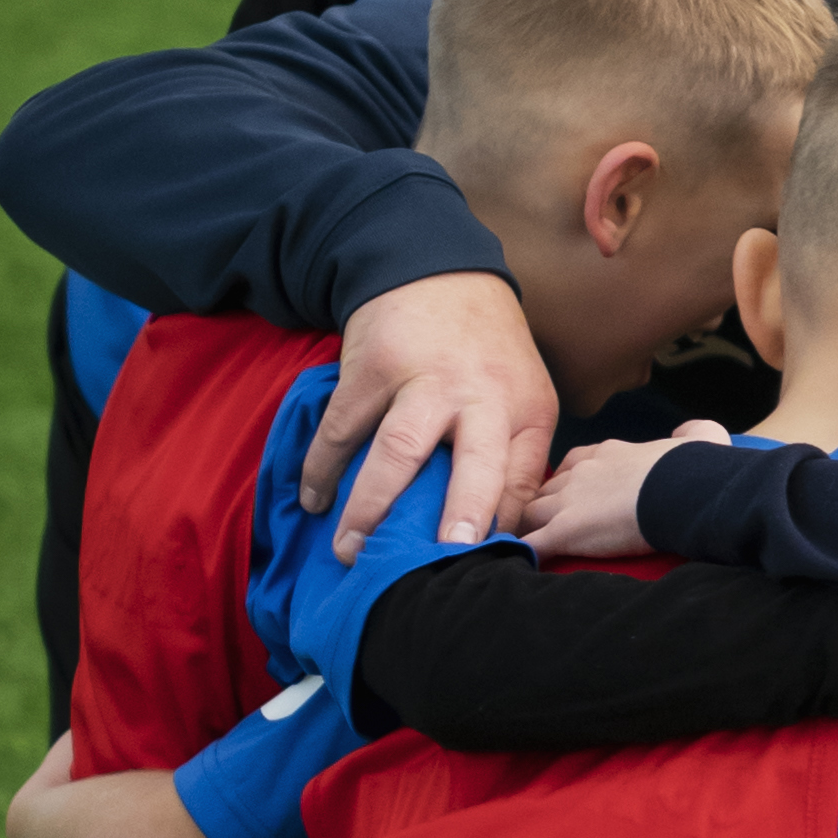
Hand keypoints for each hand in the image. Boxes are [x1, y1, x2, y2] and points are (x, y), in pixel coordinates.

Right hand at [303, 274, 559, 557]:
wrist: (434, 270)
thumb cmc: (484, 350)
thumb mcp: (522, 393)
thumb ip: (516, 454)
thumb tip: (500, 533)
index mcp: (525, 409)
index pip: (520, 482)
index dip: (499, 528)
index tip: (478, 568)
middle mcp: (481, 397)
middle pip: (474, 466)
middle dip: (459, 516)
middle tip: (439, 564)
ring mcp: (424, 381)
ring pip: (396, 453)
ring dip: (369, 508)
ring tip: (350, 551)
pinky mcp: (372, 369)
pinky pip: (341, 428)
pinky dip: (321, 468)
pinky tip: (313, 500)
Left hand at [520, 424, 720, 564]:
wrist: (682, 491)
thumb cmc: (694, 467)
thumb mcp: (702, 438)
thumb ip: (692, 431)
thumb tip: (687, 432)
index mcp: (609, 453)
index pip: (575, 463)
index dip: (571, 479)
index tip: (576, 493)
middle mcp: (581, 473)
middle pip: (548, 489)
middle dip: (546, 506)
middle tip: (553, 526)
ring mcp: (568, 502)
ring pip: (531, 514)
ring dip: (530, 529)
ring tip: (532, 547)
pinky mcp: (565, 532)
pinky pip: (532, 545)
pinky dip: (524, 554)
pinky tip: (521, 565)